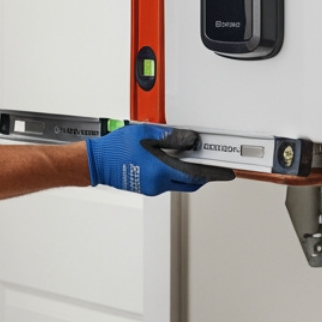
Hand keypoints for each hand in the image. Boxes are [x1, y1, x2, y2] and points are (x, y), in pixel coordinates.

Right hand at [85, 124, 230, 195]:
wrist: (95, 163)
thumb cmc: (115, 148)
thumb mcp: (146, 134)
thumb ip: (172, 137)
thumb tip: (191, 140)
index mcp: (161, 171)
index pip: (196, 175)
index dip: (214, 173)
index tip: (226, 173)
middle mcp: (158, 183)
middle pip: (190, 183)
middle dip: (204, 176)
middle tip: (213, 167)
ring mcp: (152, 187)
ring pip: (178, 183)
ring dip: (187, 173)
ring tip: (187, 157)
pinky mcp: (146, 187)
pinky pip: (166, 182)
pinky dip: (173, 173)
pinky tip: (169, 161)